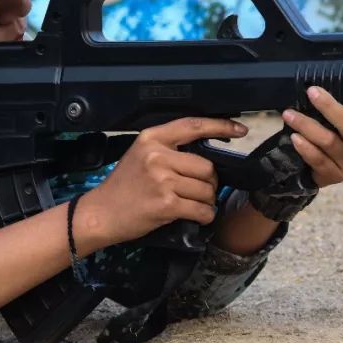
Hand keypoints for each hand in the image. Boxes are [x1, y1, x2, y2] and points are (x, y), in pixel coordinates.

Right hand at [78, 117, 246, 246]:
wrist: (101, 213)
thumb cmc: (123, 186)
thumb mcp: (140, 155)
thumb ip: (168, 149)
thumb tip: (205, 153)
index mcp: (152, 138)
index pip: (193, 126)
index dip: (220, 125)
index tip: (240, 129)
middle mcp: (157, 155)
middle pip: (206, 166)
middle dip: (209, 182)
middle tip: (198, 190)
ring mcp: (162, 180)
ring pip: (206, 189)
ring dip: (206, 201)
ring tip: (193, 204)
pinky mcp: (166, 204)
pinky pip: (201, 209)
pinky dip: (205, 215)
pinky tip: (197, 216)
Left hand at [281, 86, 342, 187]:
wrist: (309, 163)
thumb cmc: (323, 129)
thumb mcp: (331, 115)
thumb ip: (334, 103)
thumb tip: (316, 84)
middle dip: (330, 108)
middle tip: (312, 92)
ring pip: (330, 142)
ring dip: (307, 125)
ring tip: (289, 115)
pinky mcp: (335, 175)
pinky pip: (320, 161)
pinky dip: (306, 148)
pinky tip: (295, 138)